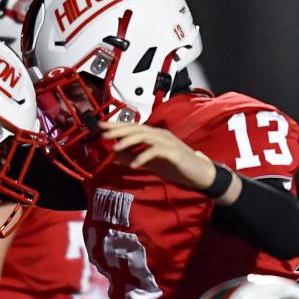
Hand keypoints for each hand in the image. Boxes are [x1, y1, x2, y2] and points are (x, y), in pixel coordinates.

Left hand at [102, 121, 219, 189]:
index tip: (100, 126)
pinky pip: (155, 151)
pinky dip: (143, 157)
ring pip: (144, 136)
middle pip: (136, 128)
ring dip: (128, 141)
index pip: (132, 127)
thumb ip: (134, 158)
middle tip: (103, 134)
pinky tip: (134, 165)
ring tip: (115, 148)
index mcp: (154, 135)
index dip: (116, 125)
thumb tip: (115, 156)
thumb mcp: (150, 163)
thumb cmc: (176, 166)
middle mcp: (160, 135)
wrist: (198, 173)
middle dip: (118, 130)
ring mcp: (167, 142)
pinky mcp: (173, 152)